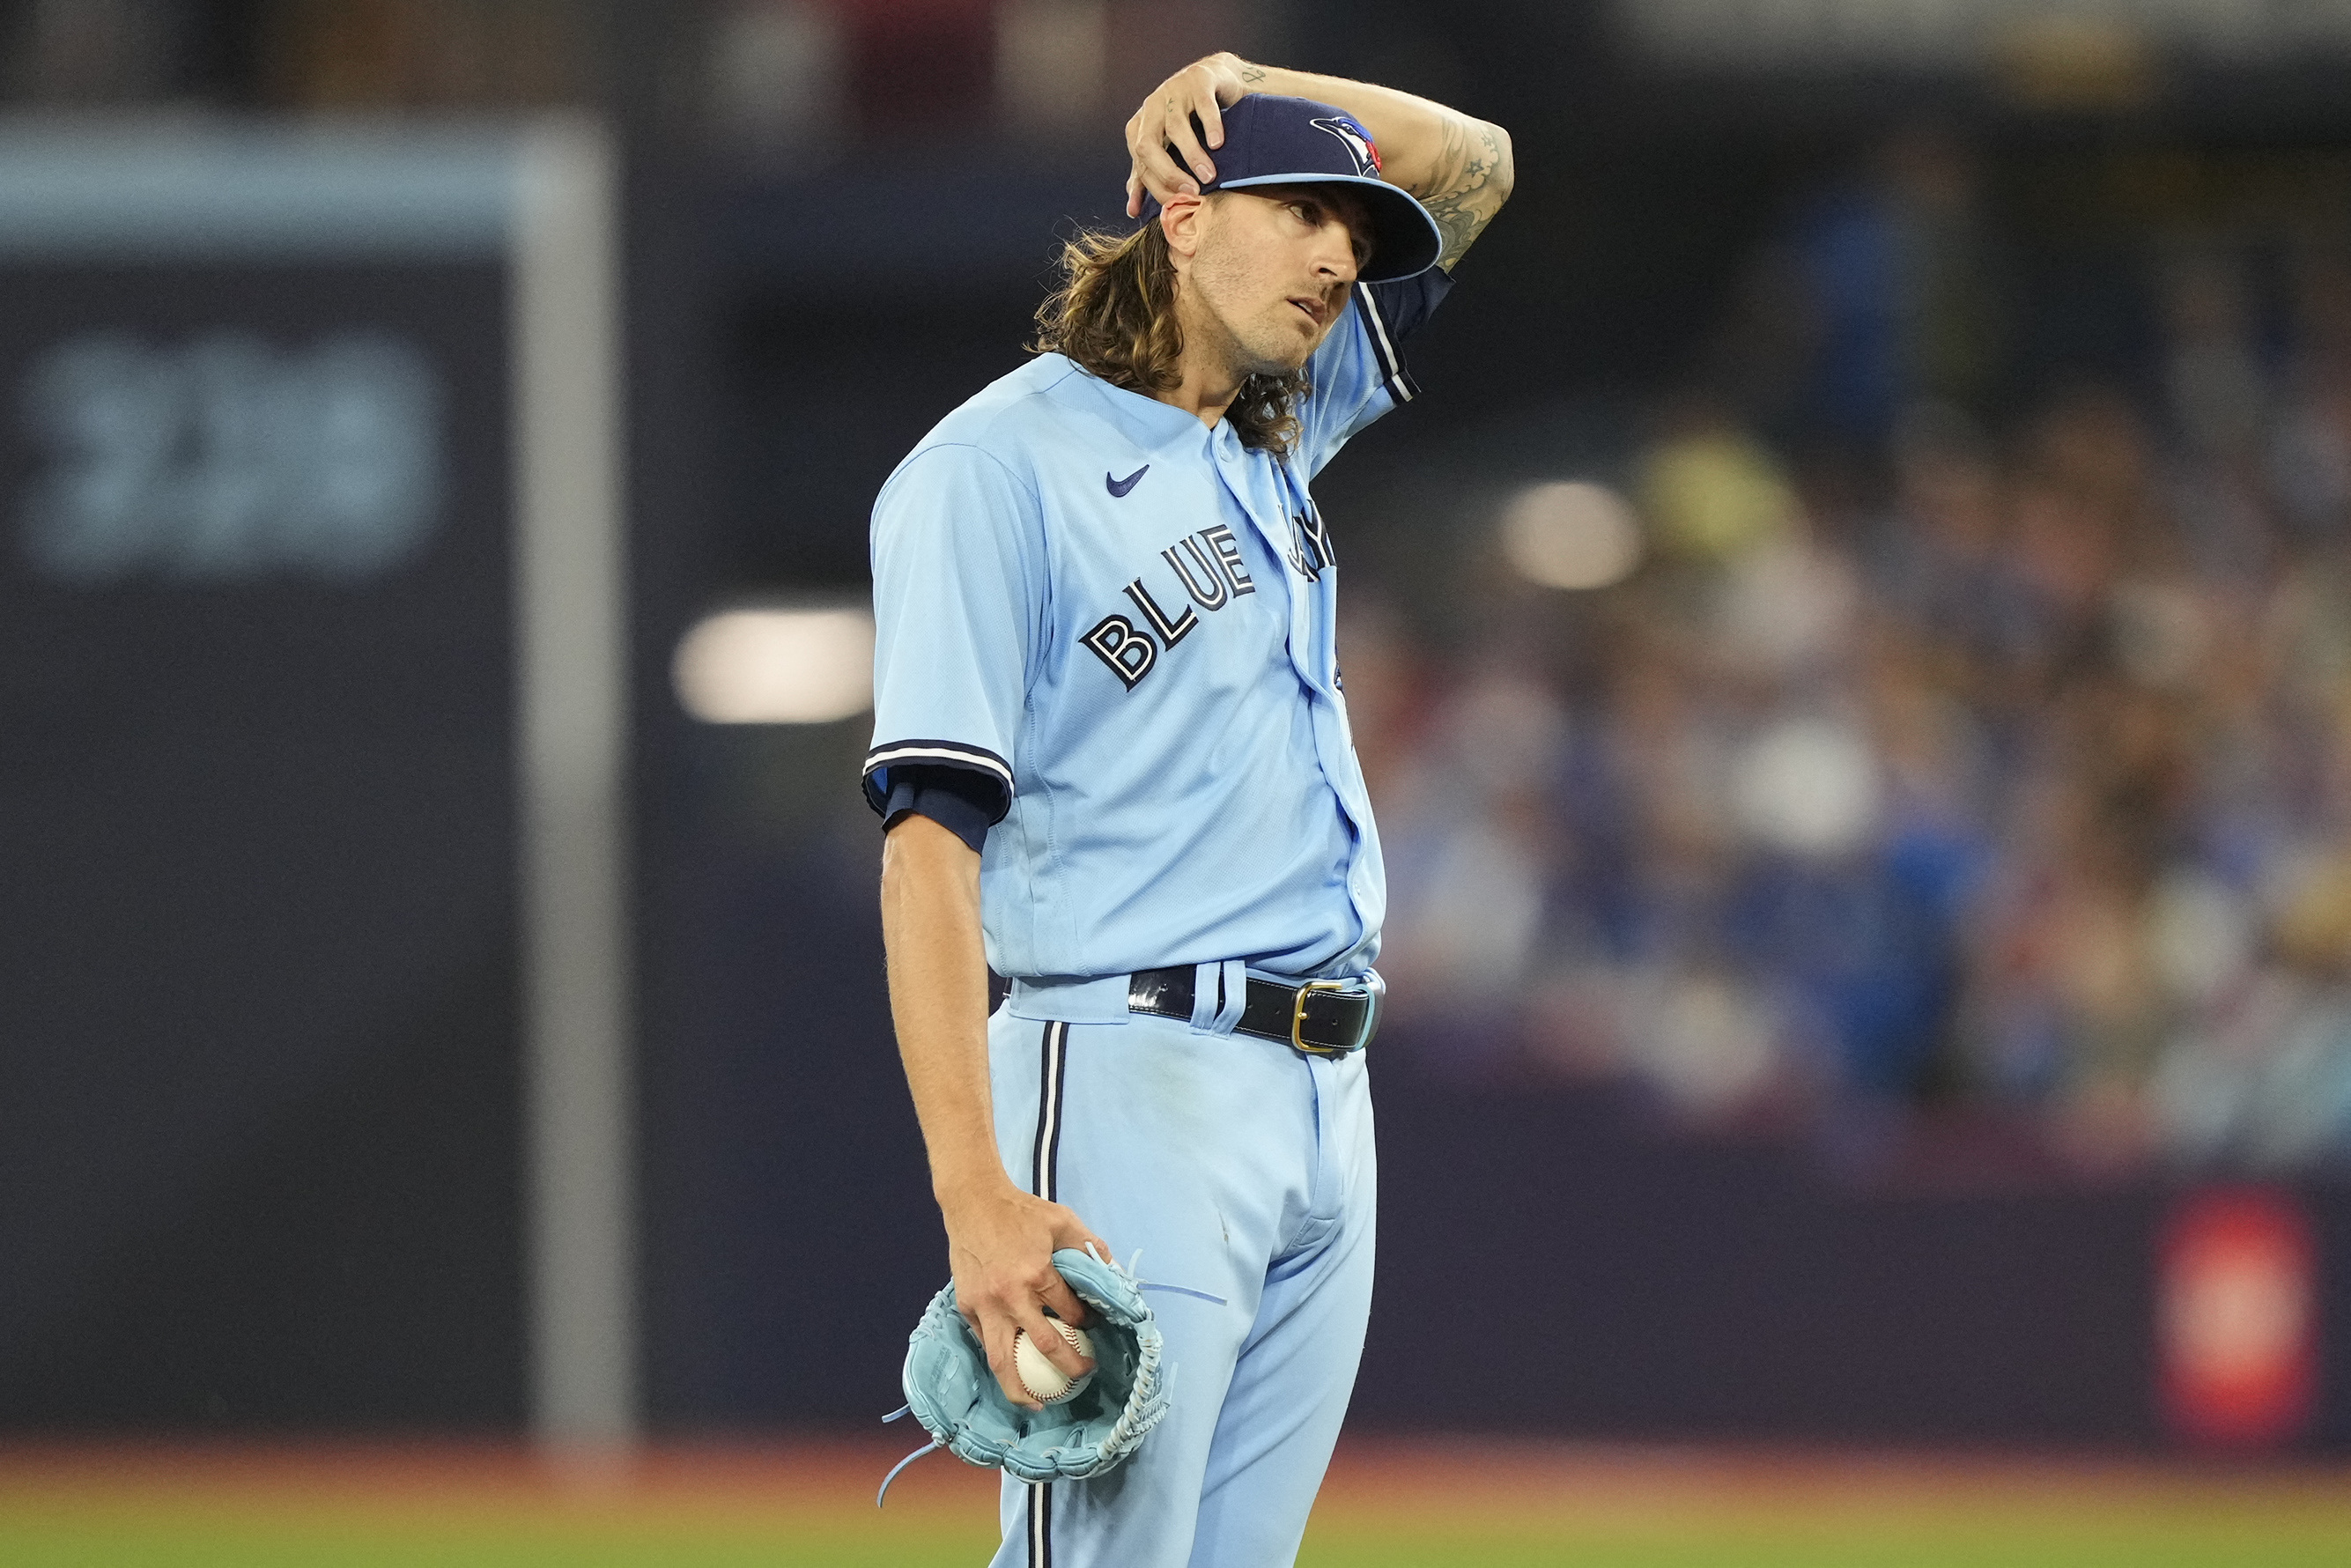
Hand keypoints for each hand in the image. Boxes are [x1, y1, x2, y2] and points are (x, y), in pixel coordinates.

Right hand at [942, 1178, 1111, 1409]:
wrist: (973, 1202)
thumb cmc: (1020, 1211)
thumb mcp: (1062, 1221)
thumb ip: (1089, 1247)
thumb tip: (1114, 1273)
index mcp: (1037, 1274)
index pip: (1070, 1313)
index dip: (1085, 1323)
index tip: (1091, 1326)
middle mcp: (1011, 1296)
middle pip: (1044, 1346)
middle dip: (1069, 1366)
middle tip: (1083, 1374)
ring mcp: (985, 1305)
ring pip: (1003, 1360)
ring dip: (1020, 1389)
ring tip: (1036, 1405)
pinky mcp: (967, 1307)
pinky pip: (985, 1341)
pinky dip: (1000, 1358)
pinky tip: (1012, 1370)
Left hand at [1125, 52, 1253, 217]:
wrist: (1213, 79)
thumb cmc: (1188, 119)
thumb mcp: (1164, 147)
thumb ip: (1147, 175)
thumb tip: (1132, 210)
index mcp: (1140, 127)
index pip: (1141, 164)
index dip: (1157, 187)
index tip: (1178, 206)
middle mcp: (1152, 108)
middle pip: (1148, 145)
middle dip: (1168, 173)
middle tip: (1191, 192)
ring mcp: (1174, 92)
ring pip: (1176, 127)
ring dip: (1192, 155)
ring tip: (1209, 176)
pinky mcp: (1198, 81)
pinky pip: (1203, 105)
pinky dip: (1210, 125)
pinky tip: (1218, 144)